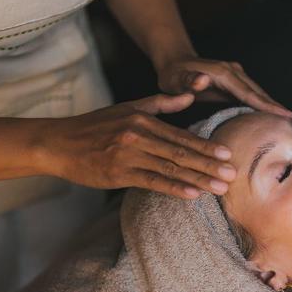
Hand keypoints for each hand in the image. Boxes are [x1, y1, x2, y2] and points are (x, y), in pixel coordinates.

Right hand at [42, 93, 235, 198]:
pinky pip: (152, 182)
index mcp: (142, 120)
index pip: (181, 136)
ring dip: (198, 179)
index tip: (228, 153)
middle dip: (209, 164)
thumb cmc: (95, 126)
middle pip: (180, 153)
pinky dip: (174, 188)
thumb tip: (189, 96)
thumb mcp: (128, 108)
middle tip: (233, 173)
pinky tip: (193, 195)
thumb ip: (161, 104)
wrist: (57, 143)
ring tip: (220, 187)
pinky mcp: (118, 174)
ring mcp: (128, 156)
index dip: (206, 146)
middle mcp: (137, 136)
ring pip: (170, 169)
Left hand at [157, 56, 291, 116]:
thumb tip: (203, 81)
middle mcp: (234, 72)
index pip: (250, 93)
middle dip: (279, 108)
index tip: (287, 116)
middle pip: (260, 93)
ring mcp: (237, 76)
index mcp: (224, 74)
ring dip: (275, 107)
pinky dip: (265, 106)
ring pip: (259, 94)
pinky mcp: (236, 83)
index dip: (268, 106)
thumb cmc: (173, 75)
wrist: (175, 63)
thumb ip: (188, 81)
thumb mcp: (175, 80)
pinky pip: (253, 96)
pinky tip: (275, 118)